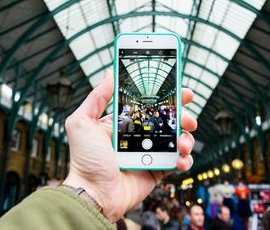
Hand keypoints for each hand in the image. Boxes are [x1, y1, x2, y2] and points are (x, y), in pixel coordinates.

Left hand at [63, 71, 196, 221]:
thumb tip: (110, 74)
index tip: (178, 90)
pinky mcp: (157, 170)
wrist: (95, 194)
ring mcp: (149, 152)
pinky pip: (176, 161)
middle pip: (167, 120)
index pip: (148, 104)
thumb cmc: (86, 160)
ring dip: (186, 138)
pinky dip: (184, 159)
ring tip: (183, 142)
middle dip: (182, 116)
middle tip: (188, 118)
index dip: (164, 96)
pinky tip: (181, 159)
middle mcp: (138, 135)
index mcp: (124, 122)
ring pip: (176, 139)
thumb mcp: (82, 123)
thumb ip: (96, 98)